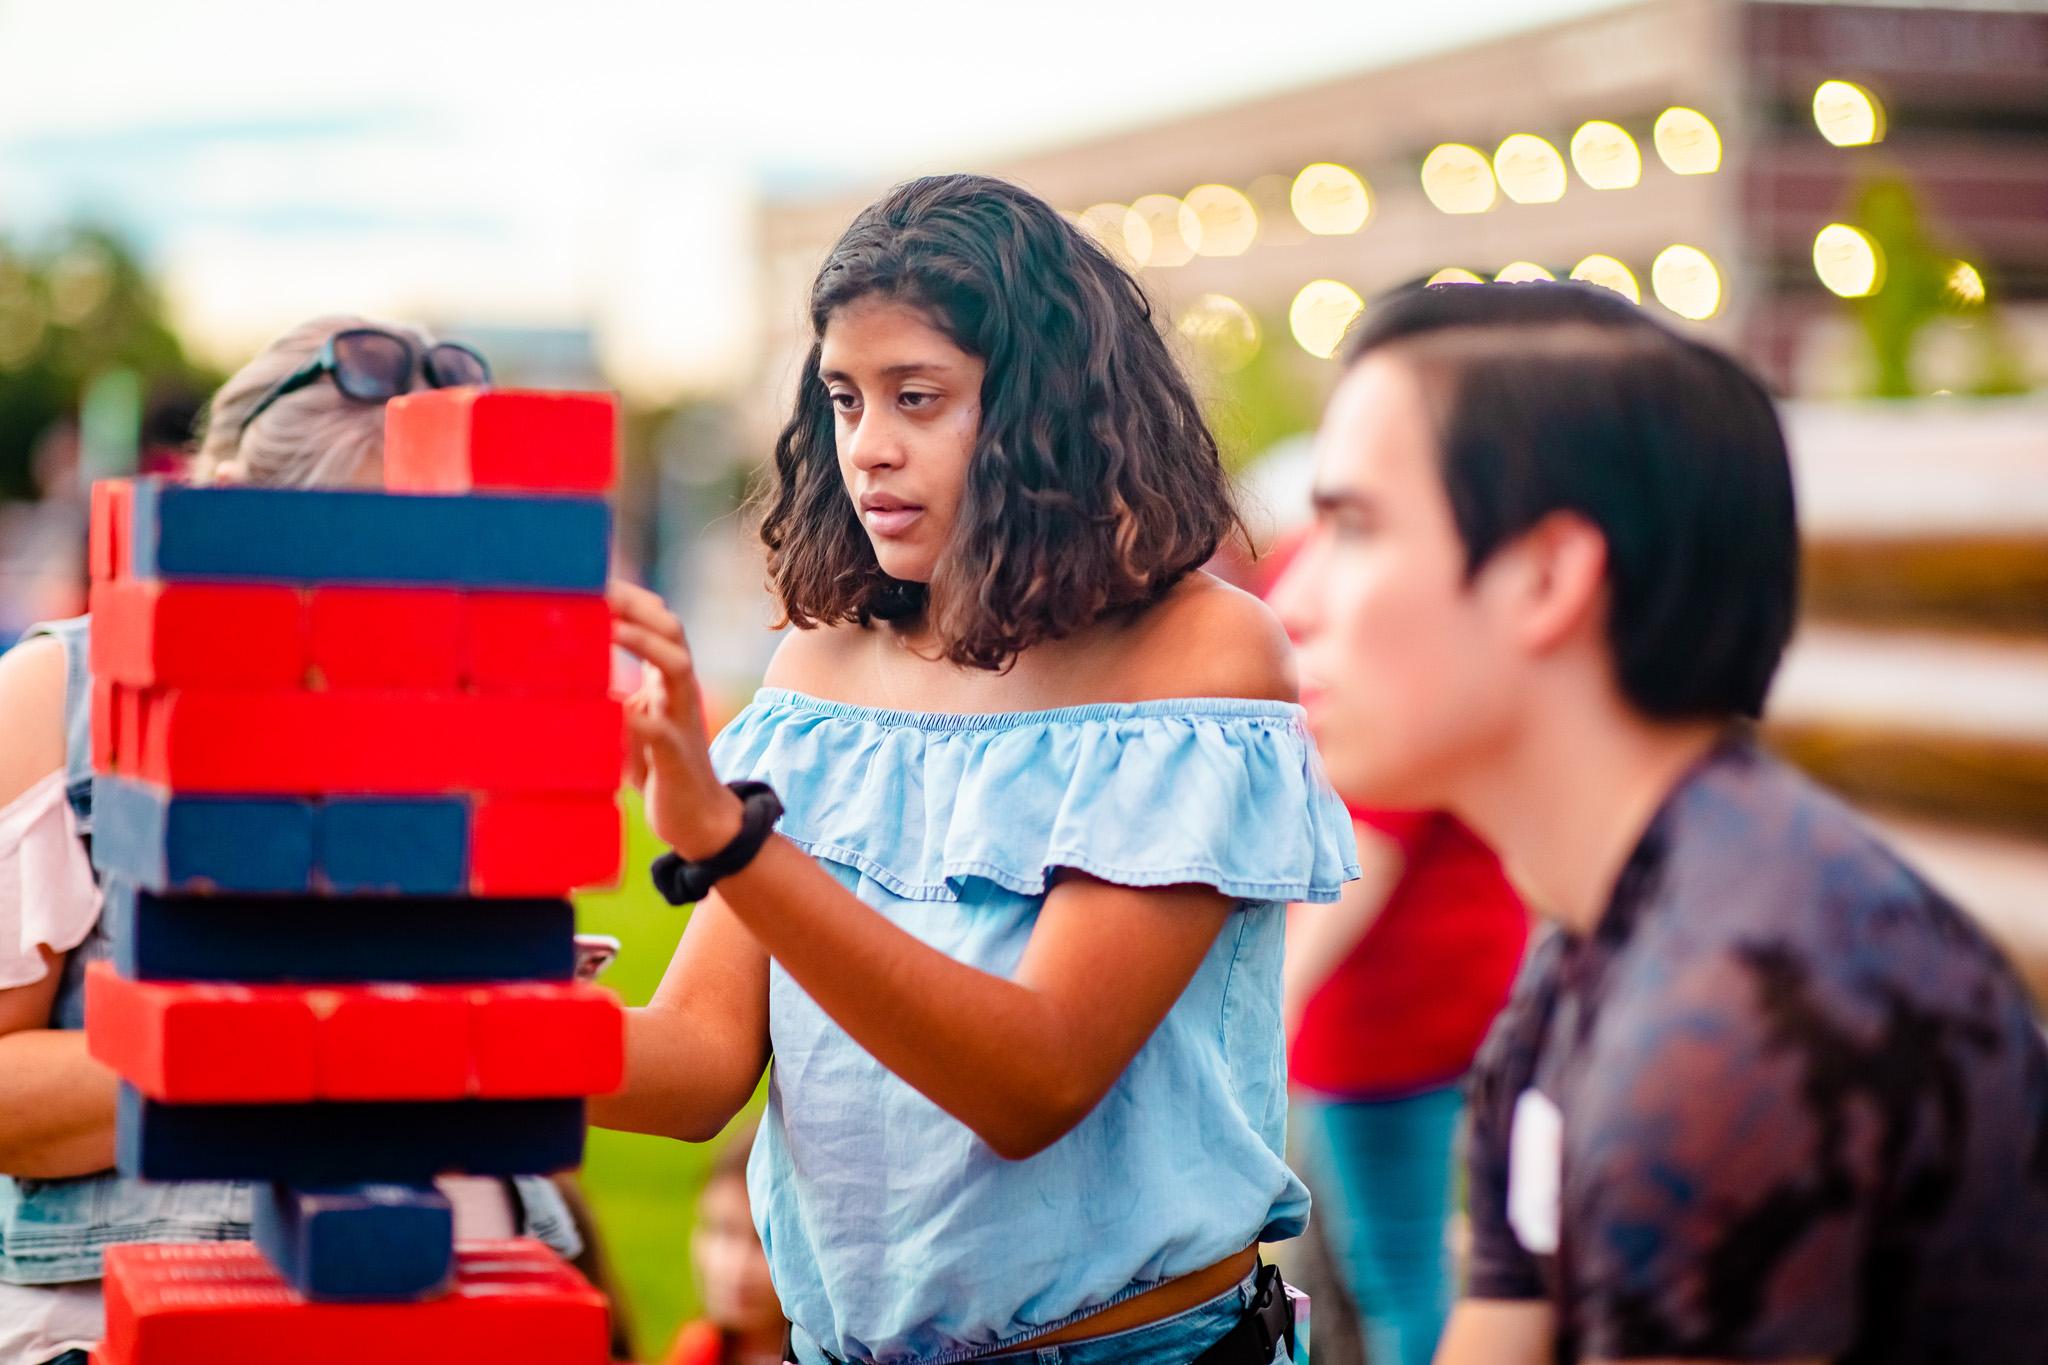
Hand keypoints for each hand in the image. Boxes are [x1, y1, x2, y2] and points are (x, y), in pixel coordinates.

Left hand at [607, 580, 742, 859]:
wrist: (700, 820)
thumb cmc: (661, 767)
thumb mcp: (635, 722)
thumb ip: (617, 694)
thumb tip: (571, 671)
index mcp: (669, 681)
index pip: (660, 624)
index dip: (633, 599)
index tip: (597, 580)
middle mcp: (680, 693)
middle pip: (672, 632)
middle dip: (638, 607)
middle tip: (600, 590)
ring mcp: (682, 721)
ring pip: (677, 667)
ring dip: (645, 644)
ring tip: (612, 628)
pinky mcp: (676, 756)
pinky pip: (661, 730)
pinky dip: (636, 717)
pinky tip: (612, 706)